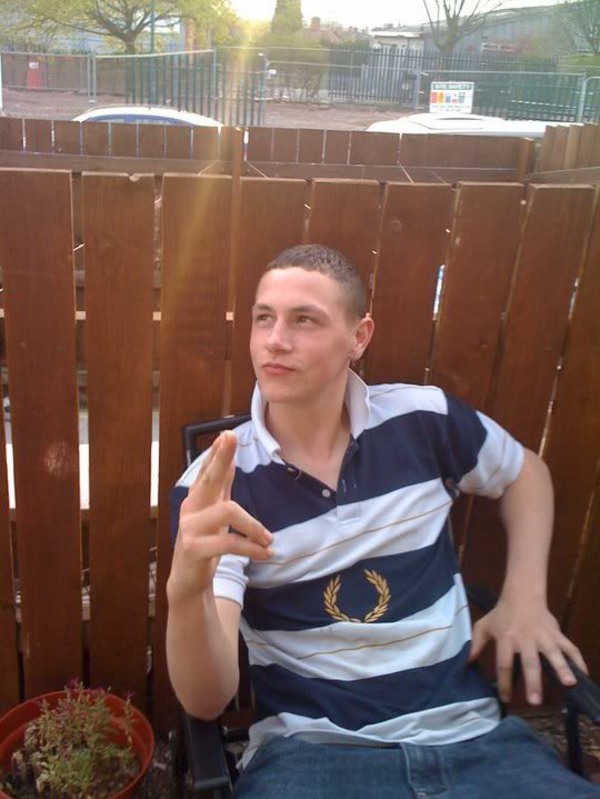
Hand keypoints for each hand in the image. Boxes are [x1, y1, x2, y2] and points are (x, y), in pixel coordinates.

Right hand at [168, 430, 271, 603]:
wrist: (188, 580)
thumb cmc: (205, 542)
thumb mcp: (216, 513)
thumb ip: (222, 489)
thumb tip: (232, 460)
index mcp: (198, 498)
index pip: (208, 470)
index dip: (217, 452)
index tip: (227, 433)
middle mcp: (191, 508)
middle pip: (208, 478)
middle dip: (220, 457)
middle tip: (230, 437)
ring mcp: (189, 527)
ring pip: (227, 511)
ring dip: (254, 526)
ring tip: (268, 540)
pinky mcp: (194, 548)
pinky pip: (228, 543)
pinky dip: (251, 548)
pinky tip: (265, 553)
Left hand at [469, 594, 586, 704]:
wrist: (522, 594)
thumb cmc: (502, 614)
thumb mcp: (484, 626)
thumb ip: (474, 645)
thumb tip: (465, 664)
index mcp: (506, 638)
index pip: (504, 663)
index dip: (504, 682)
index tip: (506, 699)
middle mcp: (525, 638)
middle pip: (529, 661)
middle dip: (533, 681)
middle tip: (535, 701)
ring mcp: (543, 636)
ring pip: (553, 653)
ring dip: (562, 668)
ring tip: (569, 684)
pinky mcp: (556, 634)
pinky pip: (570, 647)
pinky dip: (579, 660)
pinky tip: (584, 676)